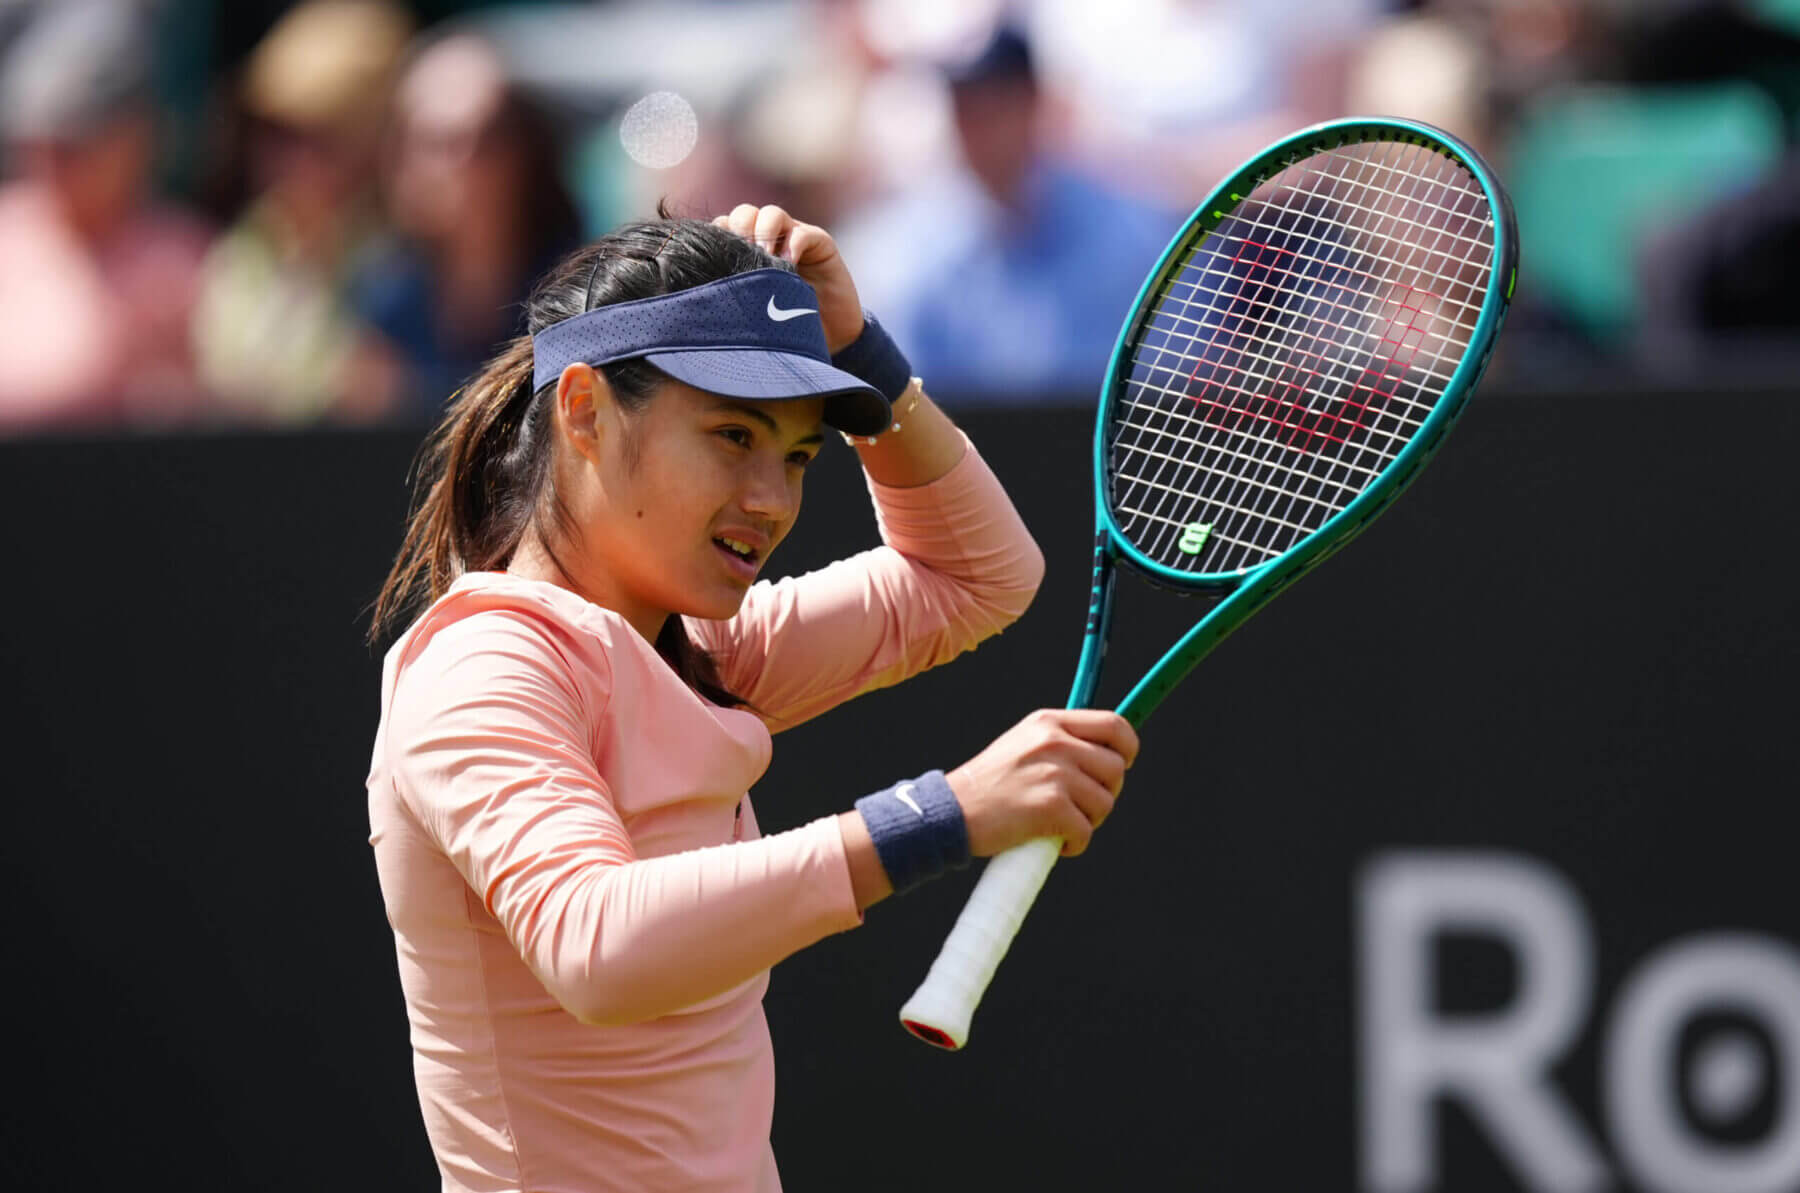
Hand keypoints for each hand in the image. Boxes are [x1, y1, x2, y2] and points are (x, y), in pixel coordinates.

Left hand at [714, 204, 862, 353]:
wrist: (827, 338)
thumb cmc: (783, 327)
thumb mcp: (751, 309)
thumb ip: (731, 292)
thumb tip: (700, 286)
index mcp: (746, 251)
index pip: (724, 227)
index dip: (718, 235)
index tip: (716, 257)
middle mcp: (769, 239)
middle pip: (745, 213)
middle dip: (739, 228)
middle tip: (742, 254)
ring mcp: (794, 239)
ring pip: (772, 214)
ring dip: (764, 231)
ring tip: (764, 256)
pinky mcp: (820, 244)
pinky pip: (803, 233)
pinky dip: (793, 245)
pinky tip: (789, 265)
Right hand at [947, 710, 1139, 858]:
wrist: (950, 811)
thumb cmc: (988, 785)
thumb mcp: (1023, 744)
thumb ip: (1061, 742)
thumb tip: (1106, 754)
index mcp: (1050, 722)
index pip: (1114, 725)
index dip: (1127, 748)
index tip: (1121, 764)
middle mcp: (1055, 742)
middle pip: (1115, 769)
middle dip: (1104, 794)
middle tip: (1079, 807)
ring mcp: (1054, 773)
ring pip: (1104, 803)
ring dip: (1087, 822)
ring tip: (1058, 825)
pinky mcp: (1051, 807)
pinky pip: (1085, 832)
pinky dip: (1073, 845)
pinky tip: (1052, 841)